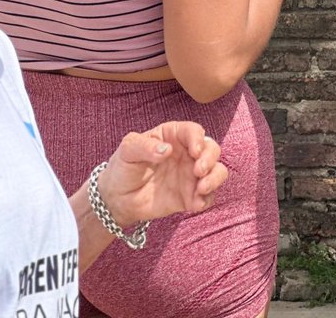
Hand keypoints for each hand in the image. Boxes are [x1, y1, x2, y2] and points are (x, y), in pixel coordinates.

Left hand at [96, 121, 227, 229]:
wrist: (118, 198)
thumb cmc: (123, 167)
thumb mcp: (128, 150)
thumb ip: (145, 147)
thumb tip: (166, 149)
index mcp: (174, 136)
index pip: (194, 131)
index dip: (198, 139)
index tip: (194, 151)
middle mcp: (187, 153)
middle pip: (212, 149)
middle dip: (210, 159)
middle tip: (198, 171)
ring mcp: (190, 175)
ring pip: (217, 171)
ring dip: (215, 178)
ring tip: (201, 189)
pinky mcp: (190, 196)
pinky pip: (208, 196)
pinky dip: (207, 199)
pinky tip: (195, 204)